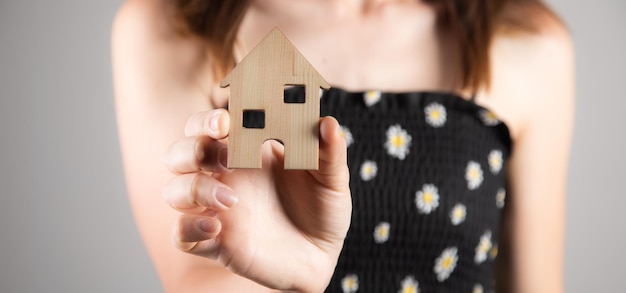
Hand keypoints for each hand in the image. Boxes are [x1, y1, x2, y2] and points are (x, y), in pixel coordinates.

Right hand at [163, 109, 351, 291]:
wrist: (322, 256)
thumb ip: (329, 151)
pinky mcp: (215, 244)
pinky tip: (216, 227)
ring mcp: (216, 211)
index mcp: (247, 152)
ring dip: (192, 189)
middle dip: (191, 148)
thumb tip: (328, 123)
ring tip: (230, 199)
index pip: (210, 126)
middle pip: (180, 153)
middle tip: (222, 154)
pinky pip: (181, 234)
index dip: (208, 120)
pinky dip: (189, 227)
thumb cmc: (322, 209)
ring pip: (174, 192)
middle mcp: (224, 178)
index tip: (226, 121)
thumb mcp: (331, 179)